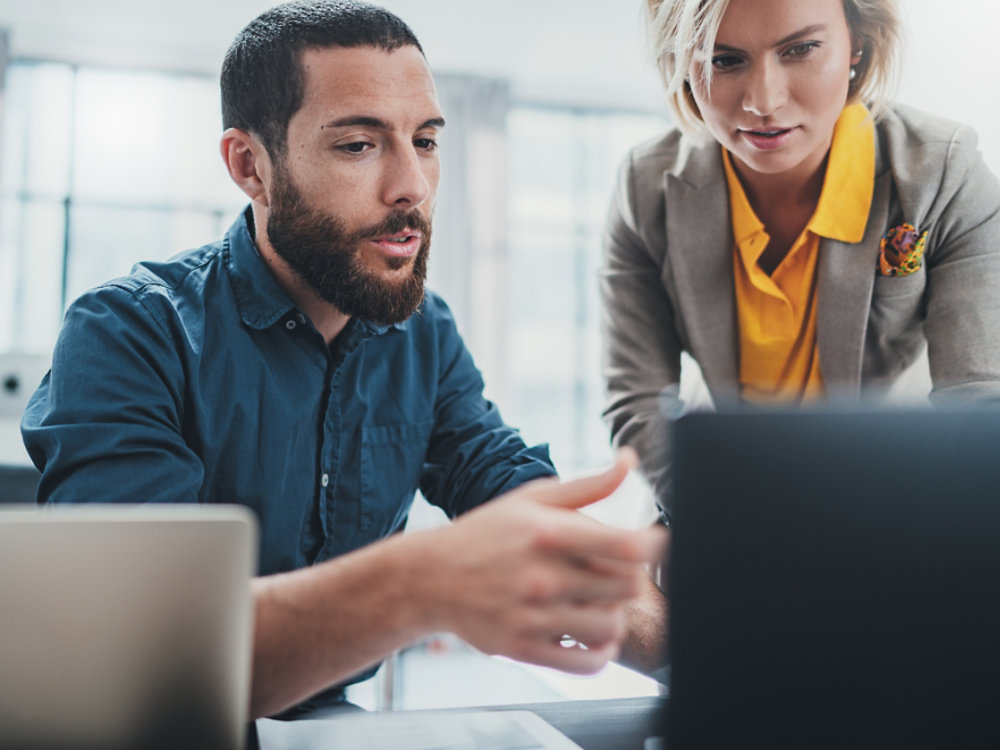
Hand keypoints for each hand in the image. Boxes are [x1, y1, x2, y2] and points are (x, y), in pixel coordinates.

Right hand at [414, 449, 666, 673]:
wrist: (431, 577)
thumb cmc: (487, 533)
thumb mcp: (533, 498)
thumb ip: (588, 485)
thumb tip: (629, 461)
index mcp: (548, 533)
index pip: (624, 547)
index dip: (653, 545)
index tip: (654, 542)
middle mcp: (541, 576)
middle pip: (626, 587)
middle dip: (630, 578)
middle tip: (615, 573)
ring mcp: (533, 616)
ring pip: (611, 627)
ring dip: (616, 615)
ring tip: (601, 603)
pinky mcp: (524, 648)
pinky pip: (587, 664)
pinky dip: (602, 653)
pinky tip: (592, 636)